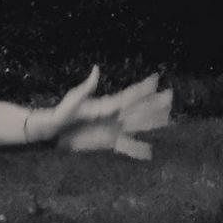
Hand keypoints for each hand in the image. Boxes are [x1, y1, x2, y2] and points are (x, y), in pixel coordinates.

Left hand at [36, 66, 172, 159]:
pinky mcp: (107, 142)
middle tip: (170, 95)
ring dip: (151, 122)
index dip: (142, 89)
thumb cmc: (60, 114)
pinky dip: (138, 150)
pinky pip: (126, 146)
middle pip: (138, 109)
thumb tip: (96, 70)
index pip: (129, 96)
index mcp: (106, 105)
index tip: (156, 79)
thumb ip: (87, 88)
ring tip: (168, 119)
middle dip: (154, 103)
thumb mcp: (74, 100)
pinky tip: (149, 153)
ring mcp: (111, 129)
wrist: (52, 132)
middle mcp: (112, 116)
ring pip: (136, 125)